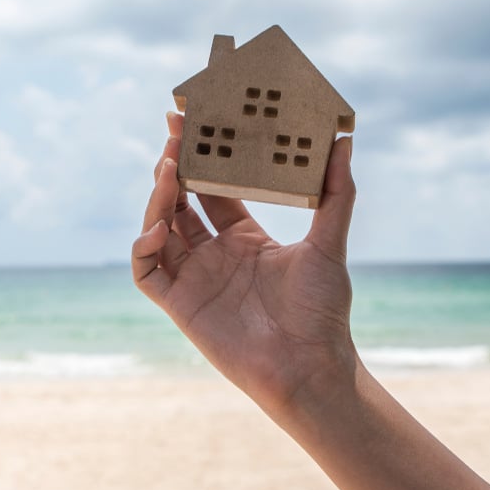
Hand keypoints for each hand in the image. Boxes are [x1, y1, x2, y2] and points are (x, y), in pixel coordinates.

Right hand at [132, 112, 357, 413]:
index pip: (214, 190)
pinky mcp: (178, 304)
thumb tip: (345, 141)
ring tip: (168, 169)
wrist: (309, 367)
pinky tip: (160, 227)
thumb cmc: (322, 312)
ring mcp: (195, 278)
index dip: (204, 158)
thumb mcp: (330, 244)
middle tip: (175, 130)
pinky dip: (144, 246)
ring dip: (158, 197)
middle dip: (175, 166)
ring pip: (160, 227)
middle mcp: (216, 255)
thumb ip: (336, 193)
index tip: (197, 122)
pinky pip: (146, 270)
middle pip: (182, 201)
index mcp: (246, 238)